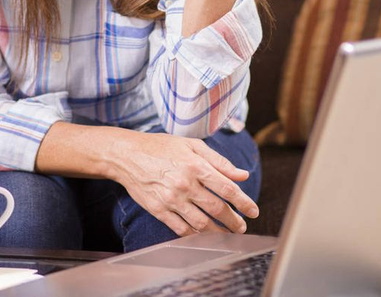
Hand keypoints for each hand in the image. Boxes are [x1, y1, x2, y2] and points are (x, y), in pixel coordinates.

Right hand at [109, 131, 258, 236]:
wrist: (126, 155)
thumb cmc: (160, 147)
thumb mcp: (191, 145)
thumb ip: (219, 161)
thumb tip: (242, 175)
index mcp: (196, 165)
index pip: (228, 188)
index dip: (244, 202)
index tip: (253, 211)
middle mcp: (185, 184)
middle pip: (217, 209)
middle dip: (234, 221)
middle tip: (241, 227)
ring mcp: (171, 199)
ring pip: (201, 223)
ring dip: (218, 232)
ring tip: (227, 234)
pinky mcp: (158, 210)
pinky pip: (181, 228)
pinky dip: (195, 235)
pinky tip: (204, 235)